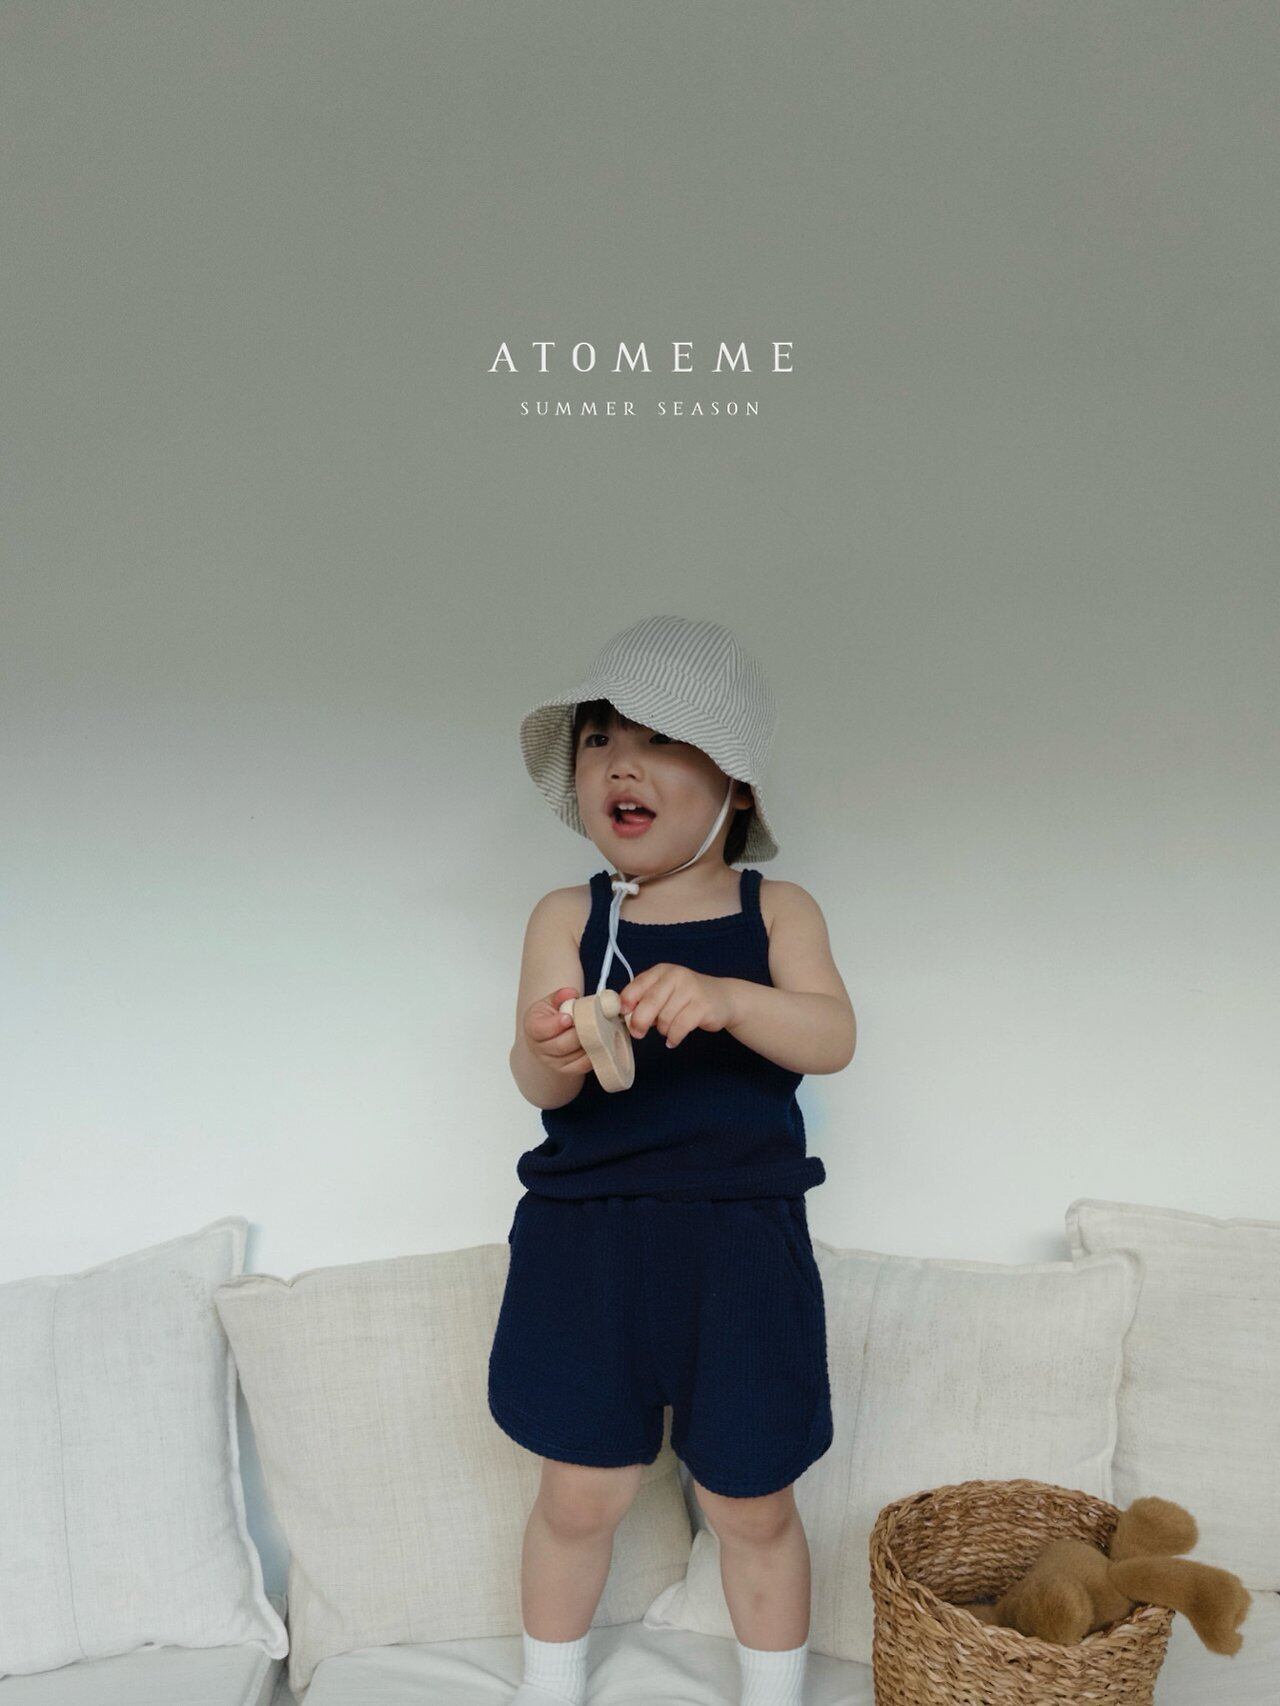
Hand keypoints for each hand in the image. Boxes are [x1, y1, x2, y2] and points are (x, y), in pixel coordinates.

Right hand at [522, 986, 594, 1075]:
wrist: (553, 1033)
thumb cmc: (552, 1016)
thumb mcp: (552, 1001)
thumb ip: (561, 996)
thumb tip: (571, 994)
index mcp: (532, 1027)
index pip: (540, 1029)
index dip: (556, 1024)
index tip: (569, 1017)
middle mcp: (539, 1048)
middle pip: (560, 1045)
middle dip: (578, 1033)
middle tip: (592, 1022)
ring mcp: (552, 1062)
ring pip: (573, 1056)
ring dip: (588, 1043)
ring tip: (599, 1031)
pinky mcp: (566, 1070)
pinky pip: (581, 1066)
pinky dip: (593, 1055)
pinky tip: (599, 1043)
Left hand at [618, 965, 736, 1049]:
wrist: (723, 998)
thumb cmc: (686, 998)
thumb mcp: (664, 992)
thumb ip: (645, 1000)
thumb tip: (626, 1017)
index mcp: (661, 971)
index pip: (637, 985)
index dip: (626, 1002)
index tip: (623, 1015)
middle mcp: (676, 976)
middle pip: (650, 1002)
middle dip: (639, 1021)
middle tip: (637, 1033)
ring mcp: (691, 990)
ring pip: (665, 1019)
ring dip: (663, 1030)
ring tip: (668, 1029)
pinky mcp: (703, 1006)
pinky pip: (679, 1028)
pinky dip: (673, 1038)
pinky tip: (673, 1040)